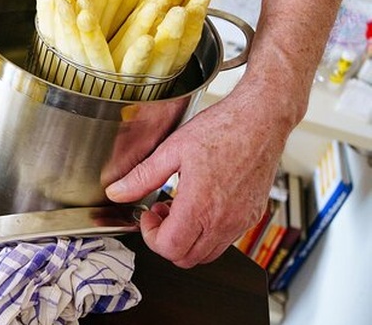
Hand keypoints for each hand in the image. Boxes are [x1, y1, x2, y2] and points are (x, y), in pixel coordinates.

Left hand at [105, 86, 285, 267]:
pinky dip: (207, 233)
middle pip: (187, 258)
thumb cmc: (222, 129)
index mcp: (201, 206)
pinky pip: (226, 240)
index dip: (150, 236)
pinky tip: (199, 204)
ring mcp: (241, 221)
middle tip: (159, 213)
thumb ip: (142, 176)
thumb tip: (117, 192)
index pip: (169, 248)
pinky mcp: (252, 216)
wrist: (260, 119)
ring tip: (177, 207)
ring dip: (187, 239)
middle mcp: (224, 220)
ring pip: (207, 254)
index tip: (147, 215)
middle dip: (166, 240)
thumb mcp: (172, 150)